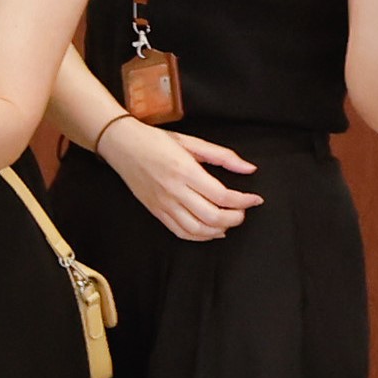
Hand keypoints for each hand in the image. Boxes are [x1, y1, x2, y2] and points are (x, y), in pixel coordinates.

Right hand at [89, 115, 265, 239]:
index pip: (222, 196)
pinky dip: (200, 237)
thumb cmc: (156, 141)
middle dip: (235, 218)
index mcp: (185, 171)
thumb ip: (223, 156)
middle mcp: (174, 191)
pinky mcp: (156, 211)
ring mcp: (163, 204)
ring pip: (197, 230)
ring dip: (219, 230)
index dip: (244, 201)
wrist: (122, 145)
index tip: (254, 199)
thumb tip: (249, 169)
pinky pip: (180, 232)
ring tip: (229, 221)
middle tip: (243, 211)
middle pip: (212, 217)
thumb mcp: (193, 142)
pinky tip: (211, 231)